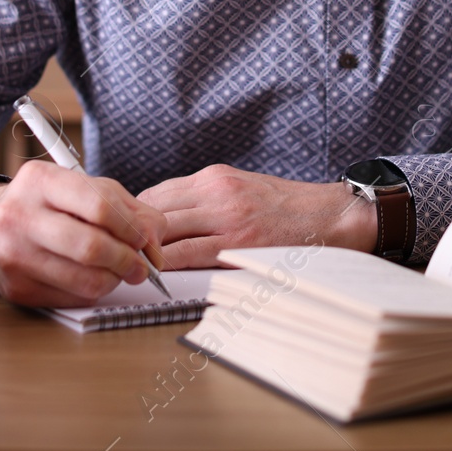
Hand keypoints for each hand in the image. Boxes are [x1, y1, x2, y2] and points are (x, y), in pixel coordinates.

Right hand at [0, 161, 166, 306]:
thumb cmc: (47, 204)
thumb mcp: (83, 189)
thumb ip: (126, 208)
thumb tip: (154, 240)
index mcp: (40, 180)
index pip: (99, 206)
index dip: (131, 227)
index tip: (145, 238)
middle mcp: (20, 215)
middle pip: (92, 246)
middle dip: (127, 260)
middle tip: (141, 267)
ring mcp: (15, 254)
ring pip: (85, 279)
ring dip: (114, 280)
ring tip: (121, 273)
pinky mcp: (17, 288)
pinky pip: (71, 297)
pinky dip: (92, 291)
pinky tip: (92, 278)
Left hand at [138, 164, 376, 268]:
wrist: (332, 214)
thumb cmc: (288, 207)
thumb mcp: (243, 187)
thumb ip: (208, 198)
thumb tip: (170, 218)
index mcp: (215, 176)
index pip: (157, 193)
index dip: (135, 215)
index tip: (125, 233)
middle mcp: (216, 190)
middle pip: (154, 209)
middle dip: (133, 233)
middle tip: (120, 253)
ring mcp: (227, 215)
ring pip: (166, 230)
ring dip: (146, 250)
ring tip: (132, 266)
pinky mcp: (238, 241)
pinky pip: (188, 253)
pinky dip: (166, 264)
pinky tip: (155, 274)